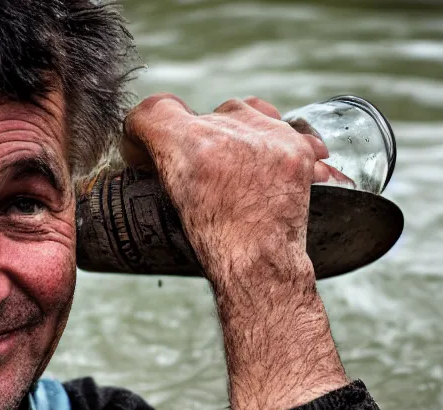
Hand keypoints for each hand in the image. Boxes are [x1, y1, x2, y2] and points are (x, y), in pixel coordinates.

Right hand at [122, 94, 348, 409]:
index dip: (146, 128)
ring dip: (236, 132)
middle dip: (197, 138)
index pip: (155, 109)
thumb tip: (146, 147)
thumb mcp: (172, 202)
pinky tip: (269, 164)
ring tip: (236, 166)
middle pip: (202, 115)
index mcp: (189, 147)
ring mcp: (267, 138)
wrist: (261, 266)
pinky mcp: (296, 148)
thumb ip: (161, 163)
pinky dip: (273, 143)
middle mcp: (229, 133)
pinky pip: (281, 126)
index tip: (148, 145)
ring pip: (241, 112)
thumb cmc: (215, 244)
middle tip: (201, 170)